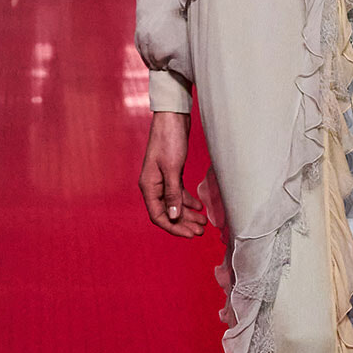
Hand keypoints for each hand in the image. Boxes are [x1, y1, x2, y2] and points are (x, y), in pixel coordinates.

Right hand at [139, 112, 206, 236]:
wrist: (173, 118)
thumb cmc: (169, 140)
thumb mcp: (172, 168)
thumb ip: (172, 193)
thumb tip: (172, 216)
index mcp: (149, 186)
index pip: (158, 216)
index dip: (174, 227)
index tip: (190, 234)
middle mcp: (154, 185)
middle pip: (168, 213)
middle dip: (184, 223)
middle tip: (201, 232)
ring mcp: (163, 180)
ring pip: (175, 204)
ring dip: (188, 214)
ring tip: (203, 223)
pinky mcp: (172, 173)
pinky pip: (178, 193)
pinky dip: (188, 201)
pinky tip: (199, 207)